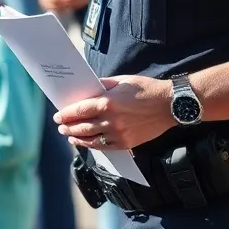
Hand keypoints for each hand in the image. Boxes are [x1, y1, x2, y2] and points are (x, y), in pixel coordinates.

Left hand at [54, 75, 174, 150]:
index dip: (66, 114)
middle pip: (82, 127)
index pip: (79, 111)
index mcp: (108, 103)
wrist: (170, 105)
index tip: (58, 116)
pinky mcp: (127, 143)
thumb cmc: (146, 89)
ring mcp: (119, 134)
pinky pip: (105, 147)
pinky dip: (93, 145)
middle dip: (69, 127)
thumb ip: (103, 85)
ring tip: (70, 136)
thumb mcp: (122, 81)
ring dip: (78, 138)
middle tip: (61, 126)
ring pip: (91, 139)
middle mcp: (111, 120)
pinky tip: (87, 143)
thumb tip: (88, 89)